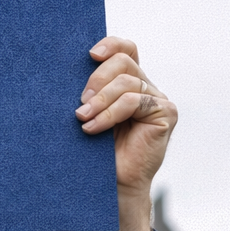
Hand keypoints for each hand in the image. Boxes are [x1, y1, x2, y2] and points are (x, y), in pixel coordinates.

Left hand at [75, 37, 178, 230]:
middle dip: (97, 79)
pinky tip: (93, 128)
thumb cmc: (94, 152)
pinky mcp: (166, 113)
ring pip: (127, 83)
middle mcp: (145, 87)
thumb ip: (88, 93)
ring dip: (100, 101)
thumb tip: (63, 69)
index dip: (110, 45)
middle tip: (80, 102)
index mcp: (128, 82)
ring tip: (82, 119)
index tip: (89, 54)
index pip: (125, 49)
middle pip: (123, 62)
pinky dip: (110, 113)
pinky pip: (135, 101)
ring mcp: (158, 99)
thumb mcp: (88, 114)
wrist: (111, 185)